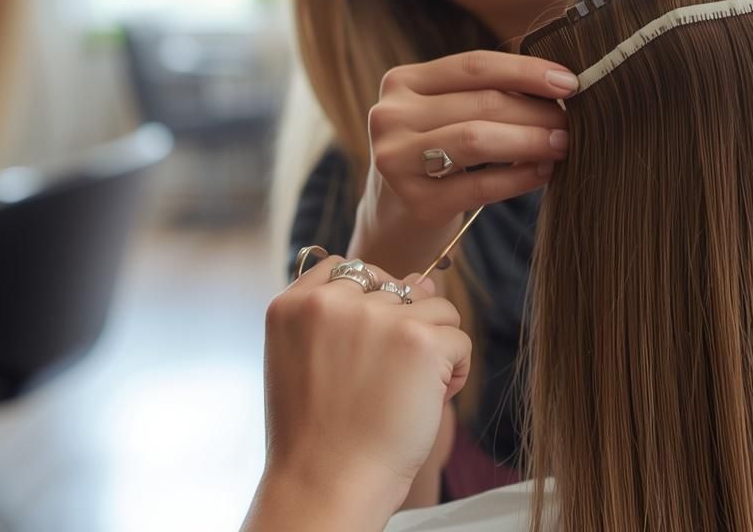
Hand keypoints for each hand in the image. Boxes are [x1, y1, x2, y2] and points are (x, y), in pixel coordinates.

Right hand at [248, 258, 471, 530]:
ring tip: (408, 392)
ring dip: (434, 347)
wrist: (326, 484)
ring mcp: (376, 316)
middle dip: (403, 327)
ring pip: (436, 309)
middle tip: (384, 381)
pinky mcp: (418, 338)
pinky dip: (455, 372)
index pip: (347, 267)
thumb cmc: (319, 436)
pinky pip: (459, 340)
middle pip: (396, 287)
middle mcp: (332, 300)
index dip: (368, 303)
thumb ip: (354, 316)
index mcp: (293, 305)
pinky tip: (427, 402)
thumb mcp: (312, 362)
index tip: (365, 349)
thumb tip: (420, 280)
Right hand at [353, 50, 575, 276]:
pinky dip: (519, 178)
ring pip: (478, 139)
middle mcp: (390, 116)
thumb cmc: (436, 156)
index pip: (474, 66)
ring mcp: (397, 160)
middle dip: (536, 111)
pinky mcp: (416, 203)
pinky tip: (544, 173)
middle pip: (481, 103)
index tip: (570, 81)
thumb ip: (487, 94)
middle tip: (572, 121)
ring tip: (563, 144)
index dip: (527, 71)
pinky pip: (480, 185)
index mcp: (402, 81)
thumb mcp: (448, 115)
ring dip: (530, 140)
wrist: (398, 220)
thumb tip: (559, 86)